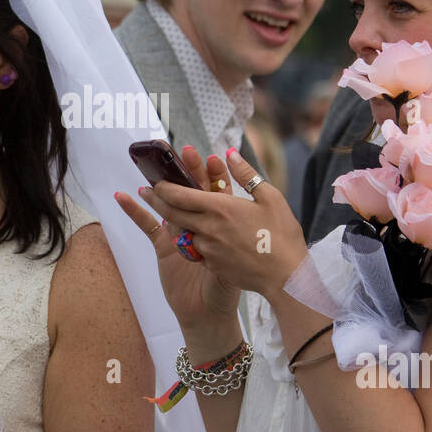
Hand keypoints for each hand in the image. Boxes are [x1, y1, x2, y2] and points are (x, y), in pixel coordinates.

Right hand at [116, 147, 240, 349]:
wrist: (209, 315)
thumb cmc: (228, 289)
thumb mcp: (239, 257)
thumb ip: (236, 235)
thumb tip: (239, 210)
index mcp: (221, 224)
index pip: (217, 193)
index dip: (214, 176)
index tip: (212, 159)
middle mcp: (200, 224)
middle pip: (192, 193)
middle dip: (187, 172)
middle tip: (181, 151)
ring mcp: (180, 233)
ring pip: (169, 204)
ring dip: (161, 186)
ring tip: (151, 167)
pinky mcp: (163, 246)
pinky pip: (148, 225)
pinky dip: (135, 211)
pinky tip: (123, 196)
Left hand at [131, 149, 306, 300]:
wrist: (286, 277)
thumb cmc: (281, 235)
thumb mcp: (270, 197)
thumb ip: (246, 174)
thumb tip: (229, 154)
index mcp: (220, 208)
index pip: (180, 195)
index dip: (164, 187)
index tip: (155, 180)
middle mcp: (208, 228)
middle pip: (172, 213)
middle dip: (156, 200)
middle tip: (145, 191)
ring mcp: (208, 250)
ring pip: (183, 232)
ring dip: (174, 221)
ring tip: (168, 212)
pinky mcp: (212, 266)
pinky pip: (196, 250)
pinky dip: (191, 240)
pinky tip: (194, 236)